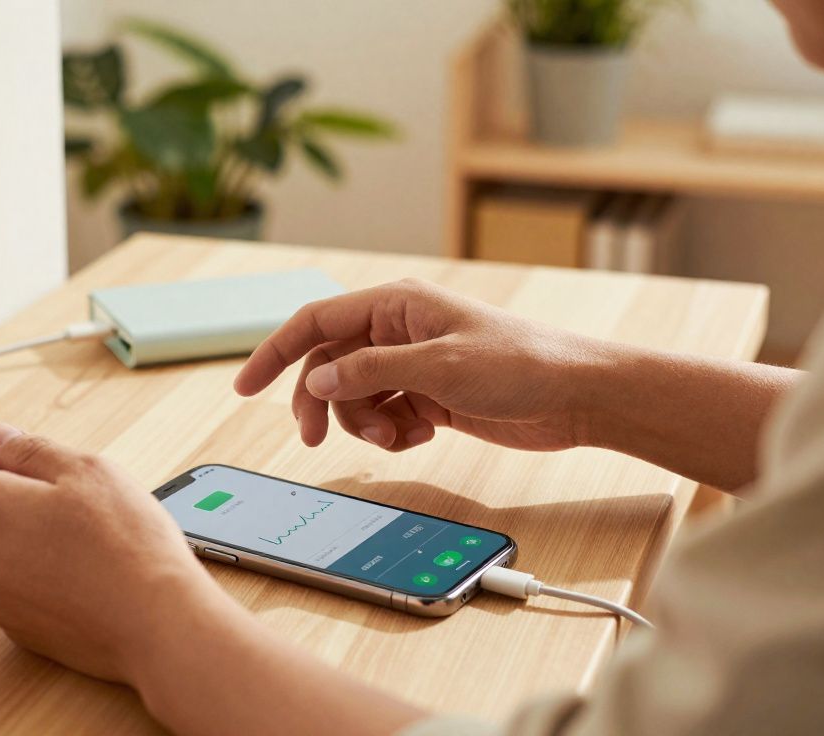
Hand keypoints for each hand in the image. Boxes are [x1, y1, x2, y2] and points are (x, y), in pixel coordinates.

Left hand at [0, 423, 225, 682]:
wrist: (156, 623)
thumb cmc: (128, 544)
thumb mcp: (86, 471)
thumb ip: (30, 450)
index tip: (24, 465)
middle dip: (4, 500)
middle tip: (63, 504)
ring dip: (17, 540)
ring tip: (76, 544)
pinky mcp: (12, 628)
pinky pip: (8, 587)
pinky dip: (31, 577)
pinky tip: (76, 576)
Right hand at [234, 278, 599, 452]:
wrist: (578, 396)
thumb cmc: (520, 363)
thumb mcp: (438, 366)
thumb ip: (371, 371)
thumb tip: (317, 382)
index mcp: (395, 305)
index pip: (315, 322)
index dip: (275, 352)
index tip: (245, 387)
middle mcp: (397, 331)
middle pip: (329, 366)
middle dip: (320, 404)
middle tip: (312, 439)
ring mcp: (412, 365)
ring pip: (355, 398)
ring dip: (363, 424)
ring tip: (396, 437)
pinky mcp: (429, 397)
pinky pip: (384, 417)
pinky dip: (392, 434)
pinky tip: (421, 436)